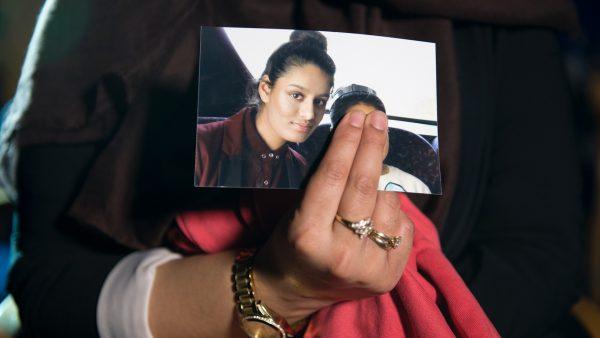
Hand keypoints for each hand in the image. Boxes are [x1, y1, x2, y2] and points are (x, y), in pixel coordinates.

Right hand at [253, 109, 413, 321]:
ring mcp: (367, 269)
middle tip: (378, 120)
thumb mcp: (296, 210)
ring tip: (377, 161)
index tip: (357, 116)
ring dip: (386, 176)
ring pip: (389, 204)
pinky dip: (394, 208)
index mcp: (307, 235)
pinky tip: (383, 199)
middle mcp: (339, 254)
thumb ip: (326, 182)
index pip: (334, 177)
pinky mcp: (388, 277)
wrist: (294, 289)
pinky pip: (403, 227)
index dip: (348, 142)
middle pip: (365, 187)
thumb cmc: (291, 242)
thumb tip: (358, 138)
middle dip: (374, 146)